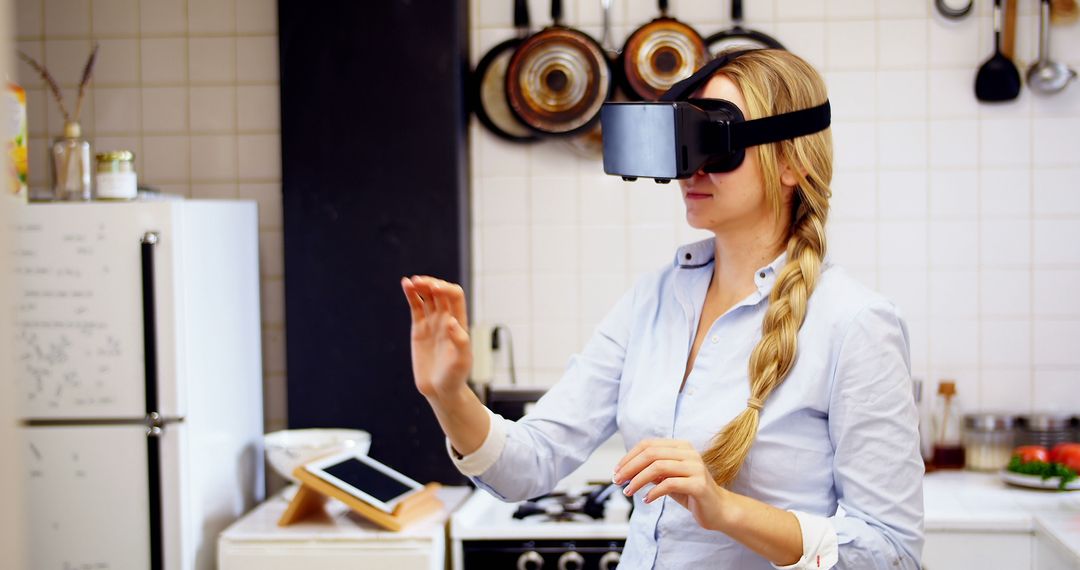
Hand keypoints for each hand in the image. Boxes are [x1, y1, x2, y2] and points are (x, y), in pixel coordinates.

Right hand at [401, 276, 471, 400]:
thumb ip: (460, 340)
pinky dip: (411, 295)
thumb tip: (450, 321)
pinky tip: (405, 284)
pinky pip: (416, 307)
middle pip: (440, 292)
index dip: (445, 289)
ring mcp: (432, 323)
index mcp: (460, 322)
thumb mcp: (462, 360)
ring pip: (427, 297)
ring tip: (411, 281)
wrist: (440, 390)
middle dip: (431, 284)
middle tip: (420, 282)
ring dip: (420, 286)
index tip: (434, 289)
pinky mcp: (419, 329)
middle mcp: (447, 319)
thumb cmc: (455, 377)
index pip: (455, 296)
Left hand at [613, 439, 730, 531]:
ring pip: (658, 467)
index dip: (629, 456)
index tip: (617, 470)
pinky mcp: (699, 484)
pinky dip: (653, 492)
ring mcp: (695, 467)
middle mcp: (689, 453)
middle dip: (630, 467)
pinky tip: (647, 499)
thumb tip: (627, 470)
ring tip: (628, 491)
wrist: (718, 510)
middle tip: (618, 481)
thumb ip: (652, 471)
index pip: (649, 444)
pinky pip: (669, 484)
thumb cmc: (691, 492)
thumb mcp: (668, 478)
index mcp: (681, 446)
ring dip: (638, 480)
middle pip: (651, 453)